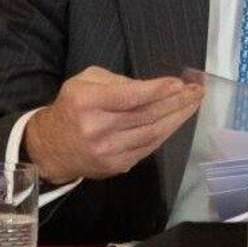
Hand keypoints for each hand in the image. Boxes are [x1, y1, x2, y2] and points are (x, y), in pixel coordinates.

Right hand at [23, 66, 202, 183]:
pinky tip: (178, 120)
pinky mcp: (116, 165)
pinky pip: (149, 147)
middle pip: (147, 115)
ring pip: (153, 132)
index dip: (157, 90)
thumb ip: (117, 81)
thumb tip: (153, 87)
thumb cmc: (72, 108)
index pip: (130, 97)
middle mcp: (97, 128)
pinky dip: (166, 132)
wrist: (50, 149)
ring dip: (178, 117)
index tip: (180, 83)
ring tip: (194, 103)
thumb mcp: (84, 82)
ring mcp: (108, 151)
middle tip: (198, 90)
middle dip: (177, 101)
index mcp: (87, 103)